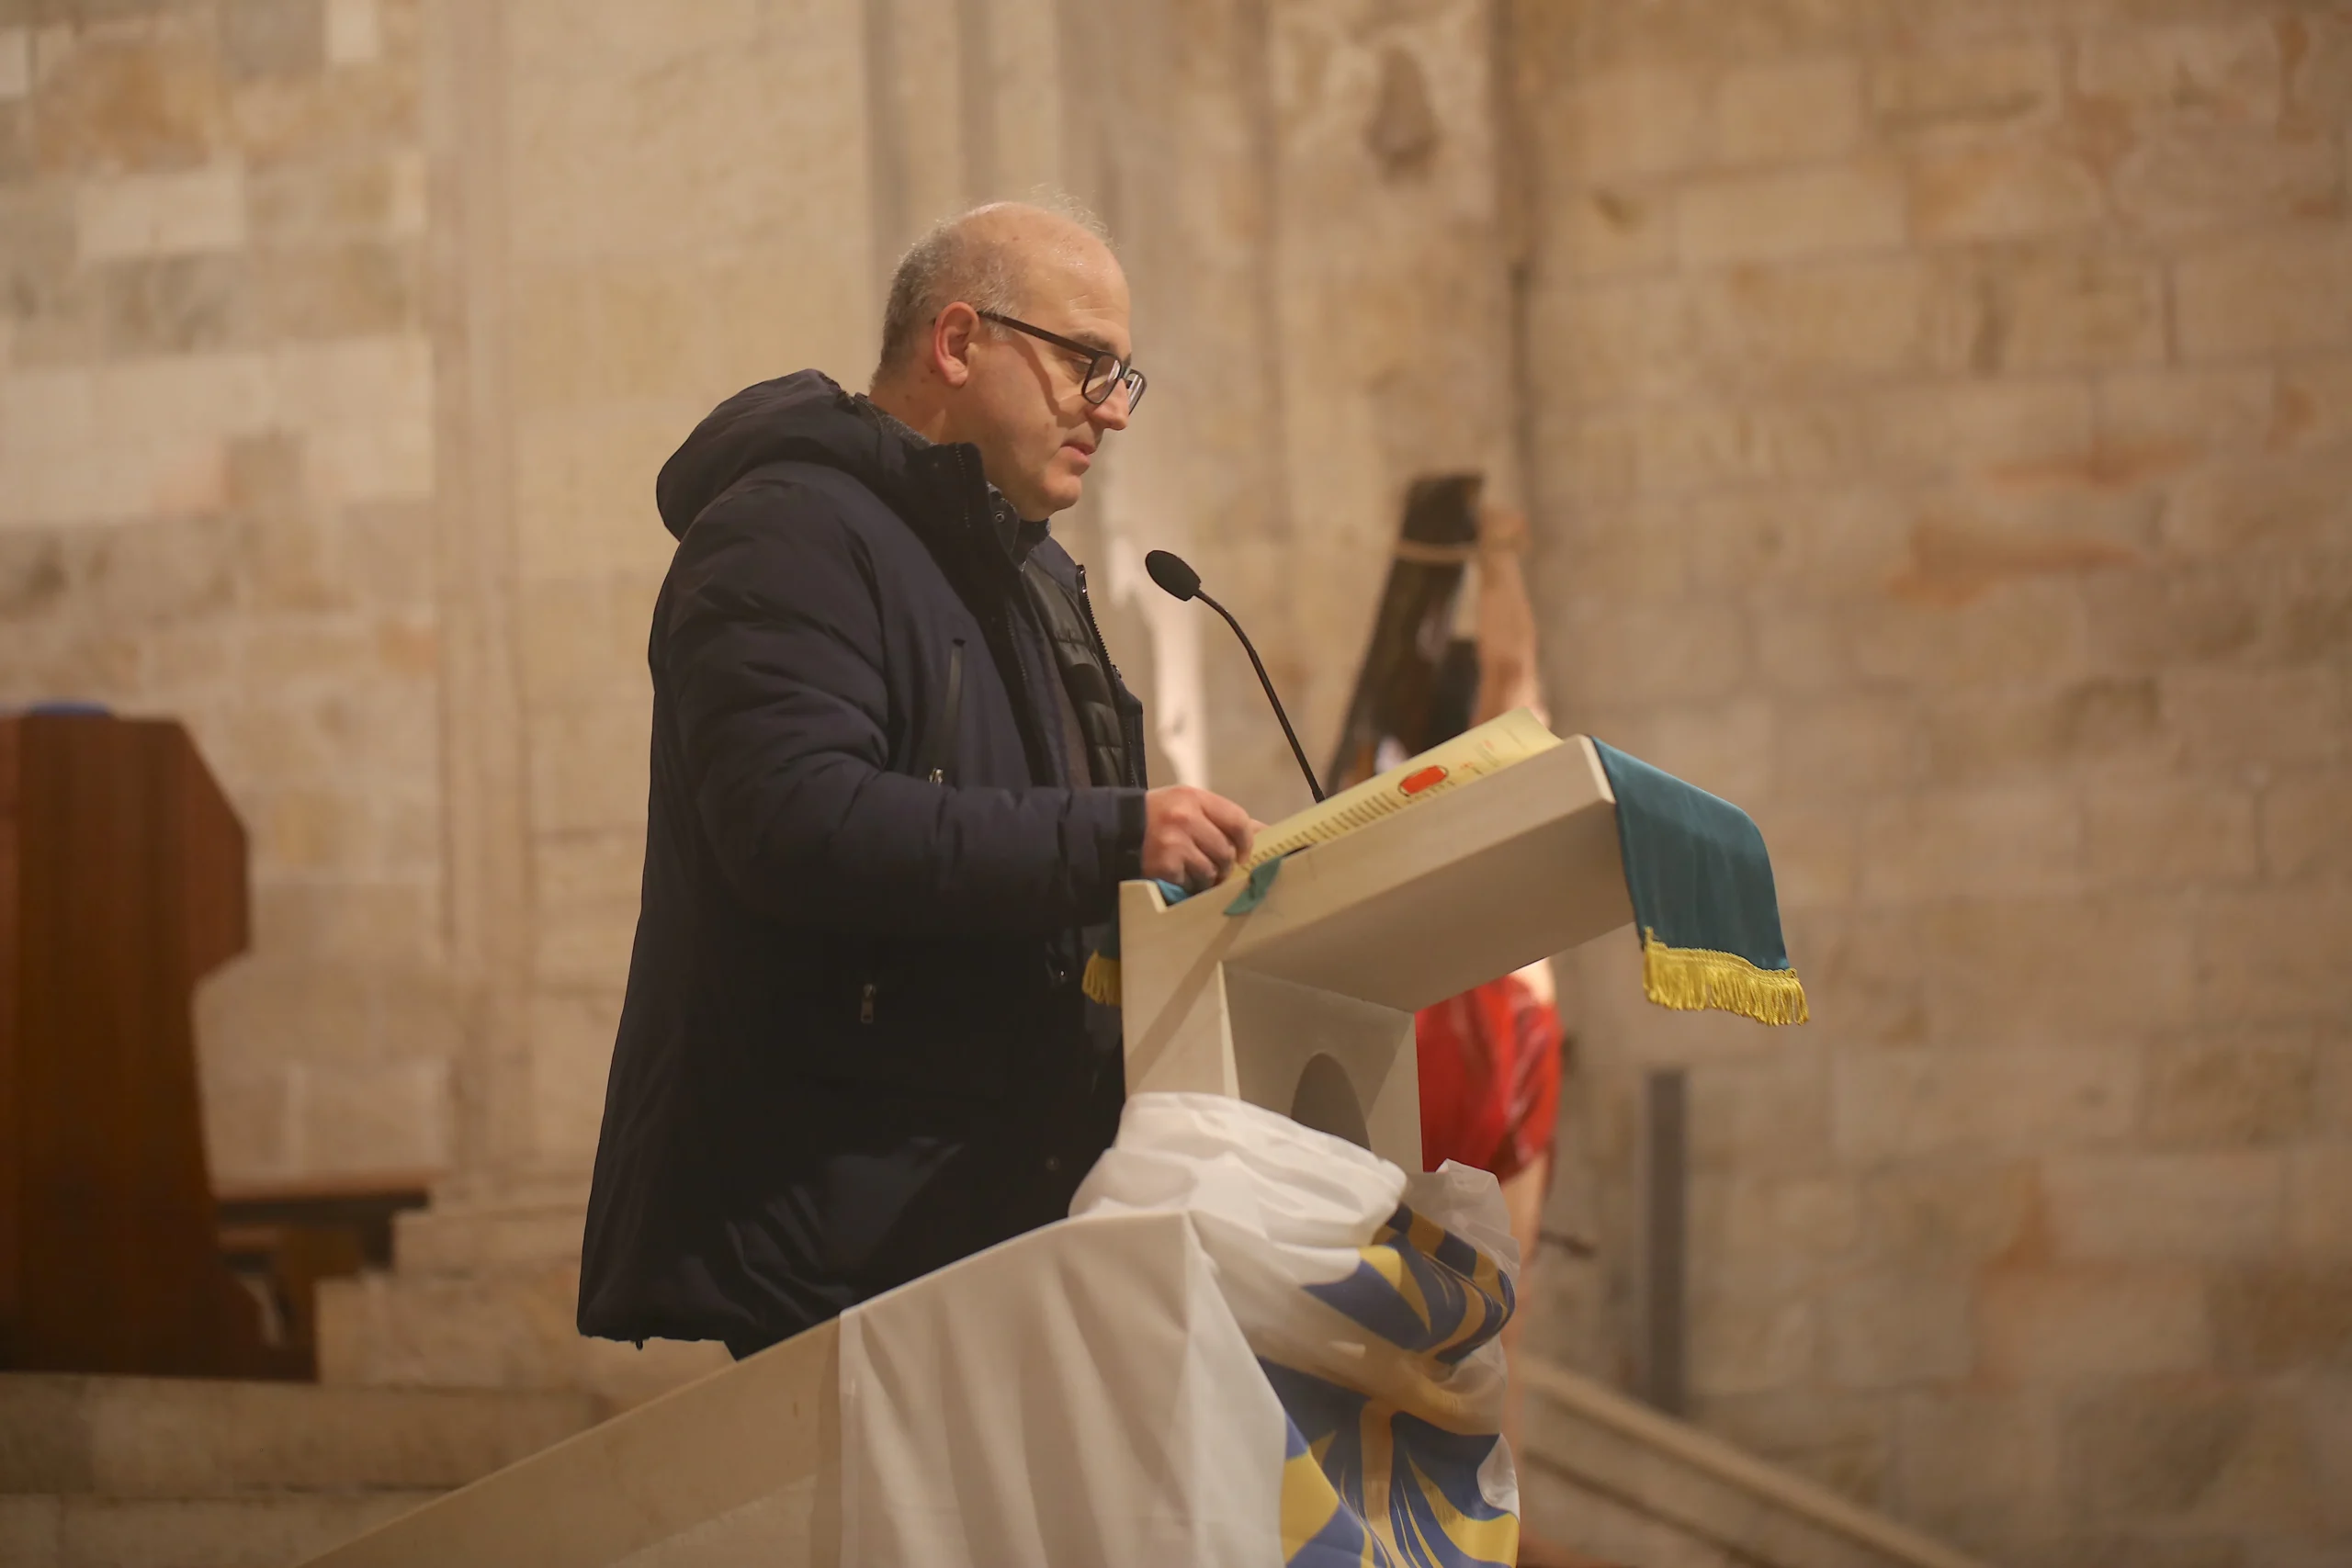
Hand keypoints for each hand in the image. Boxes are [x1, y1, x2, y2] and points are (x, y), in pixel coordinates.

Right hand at [1141, 786, 1257, 891]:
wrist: (1113, 831)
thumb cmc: (1156, 817)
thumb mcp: (1186, 805)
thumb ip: (1219, 816)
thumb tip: (1264, 832)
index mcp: (1194, 798)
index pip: (1238, 820)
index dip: (1247, 841)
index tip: (1244, 855)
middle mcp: (1186, 818)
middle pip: (1226, 851)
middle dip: (1224, 865)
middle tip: (1216, 868)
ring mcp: (1175, 844)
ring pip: (1211, 871)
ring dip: (1206, 877)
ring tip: (1193, 872)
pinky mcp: (1165, 866)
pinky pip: (1191, 883)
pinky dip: (1188, 884)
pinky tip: (1177, 876)